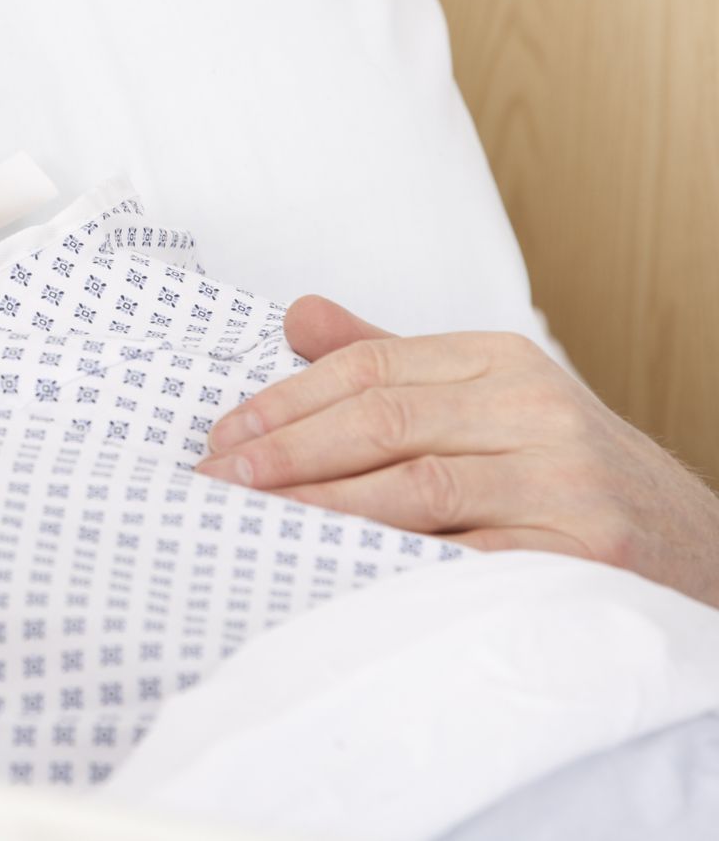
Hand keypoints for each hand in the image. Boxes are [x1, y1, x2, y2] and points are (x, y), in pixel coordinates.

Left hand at [196, 296, 718, 606]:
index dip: (283, 402)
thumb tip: (296, 316)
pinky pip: (464, 561)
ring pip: (413, 490)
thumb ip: (391, 362)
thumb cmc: (565, 476)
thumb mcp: (489, 399)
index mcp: (500, 362)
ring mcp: (561, 481)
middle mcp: (534, 409)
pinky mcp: (580, 554)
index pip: (368, 368)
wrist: (697, 551)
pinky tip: (333, 570)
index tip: (221, 436)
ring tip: (253, 523)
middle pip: (380, 422)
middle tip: (217, 483)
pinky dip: (391, 564)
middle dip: (284, 454)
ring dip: (319, 509)